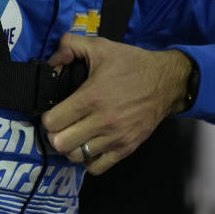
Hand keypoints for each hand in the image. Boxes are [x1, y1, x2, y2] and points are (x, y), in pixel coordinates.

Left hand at [41, 33, 191, 174]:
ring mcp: (115, 137)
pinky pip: (97, 168)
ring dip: (70, 147)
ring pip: (77, 157)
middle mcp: (102, 121)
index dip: (47, 117)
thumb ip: (70, 45)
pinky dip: (88, 160)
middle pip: (61, 143)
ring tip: (73, 135)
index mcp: (92, 96)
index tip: (52, 112)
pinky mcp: (126, 148)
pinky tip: (88, 146)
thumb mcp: (100, 46)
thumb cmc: (131, 64)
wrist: (166, 81)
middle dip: (55, 135)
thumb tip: (52, 61)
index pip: (53, 122)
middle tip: (60, 126)